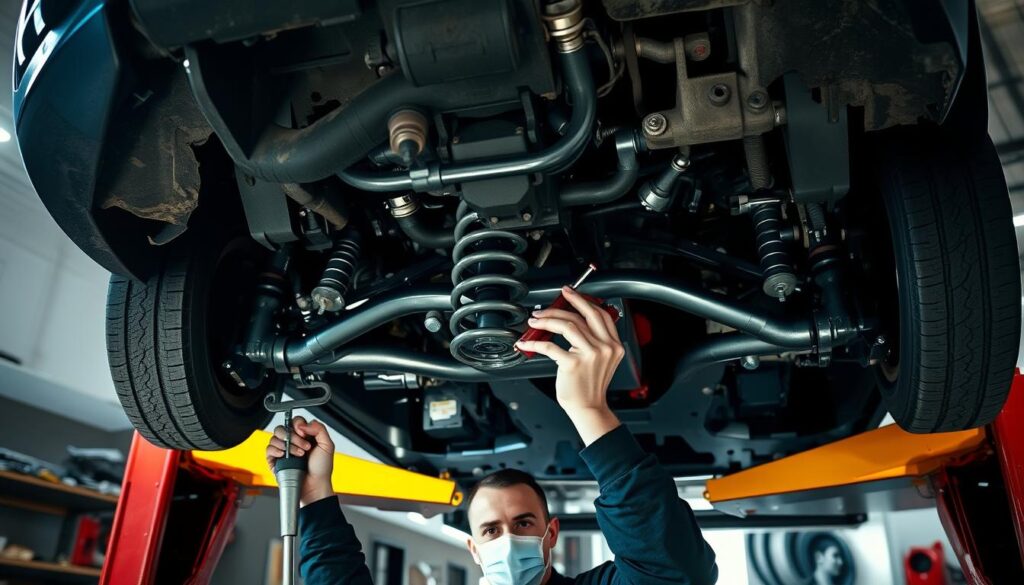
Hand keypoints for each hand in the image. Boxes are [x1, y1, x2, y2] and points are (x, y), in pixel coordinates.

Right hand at [266, 416, 335, 505]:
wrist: (315, 485)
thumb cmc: (321, 469)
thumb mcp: (327, 445)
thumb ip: (319, 429)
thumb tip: (304, 424)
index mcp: (305, 436)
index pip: (295, 421)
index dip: (298, 425)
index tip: (304, 433)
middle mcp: (292, 441)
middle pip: (283, 428)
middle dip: (293, 436)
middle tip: (304, 447)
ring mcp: (283, 450)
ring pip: (275, 437)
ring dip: (287, 444)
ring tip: (298, 455)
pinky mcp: (275, 460)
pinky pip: (268, 449)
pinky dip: (275, 449)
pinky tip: (283, 454)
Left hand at [515, 286, 623, 444]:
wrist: (589, 408)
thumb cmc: (590, 385)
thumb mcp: (602, 360)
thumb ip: (595, 340)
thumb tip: (572, 320)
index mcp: (614, 345)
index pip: (600, 314)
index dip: (583, 301)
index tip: (570, 293)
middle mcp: (605, 347)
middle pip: (583, 315)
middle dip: (564, 303)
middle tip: (549, 303)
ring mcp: (590, 355)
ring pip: (566, 325)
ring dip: (546, 320)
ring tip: (535, 321)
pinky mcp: (572, 364)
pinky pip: (549, 346)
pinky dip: (534, 342)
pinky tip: (527, 342)